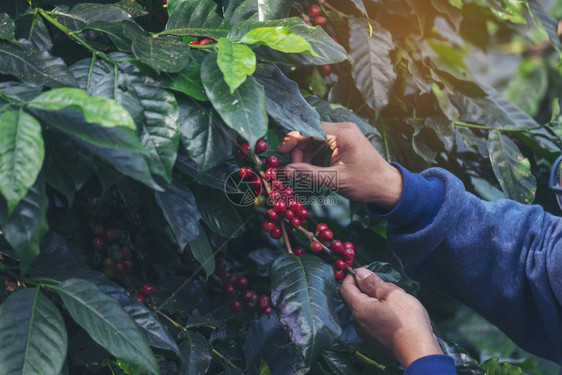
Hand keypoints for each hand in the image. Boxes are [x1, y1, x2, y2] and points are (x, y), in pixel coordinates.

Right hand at [276, 122, 401, 209]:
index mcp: (342, 133)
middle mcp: (343, 128)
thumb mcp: (335, 180)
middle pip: (310, 133)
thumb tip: (285, 171)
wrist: (388, 186)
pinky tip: (314, 170)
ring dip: (306, 154)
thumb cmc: (365, 183)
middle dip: (299, 151)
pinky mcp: (344, 141)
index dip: (291, 140)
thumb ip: (309, 174)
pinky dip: (314, 156)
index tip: (279, 154)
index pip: (309, 129)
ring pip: (314, 139)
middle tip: (295, 170)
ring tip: (305, 173)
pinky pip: (322, 144)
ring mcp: (344, 133)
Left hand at [339, 268, 442, 366]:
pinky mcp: (376, 339)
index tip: (367, 270)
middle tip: (390, 287)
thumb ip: (372, 283)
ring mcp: (367, 333)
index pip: (345, 287)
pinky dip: (382, 312)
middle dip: (371, 288)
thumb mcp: (392, 294)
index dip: (353, 275)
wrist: (419, 352)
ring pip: (368, 308)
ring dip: (379, 300)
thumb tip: (359, 273)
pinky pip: (374, 320)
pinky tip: (399, 313)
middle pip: (357, 297)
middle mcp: (359, 322)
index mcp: (359, 309)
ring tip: (398, 301)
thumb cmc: (407, 322)